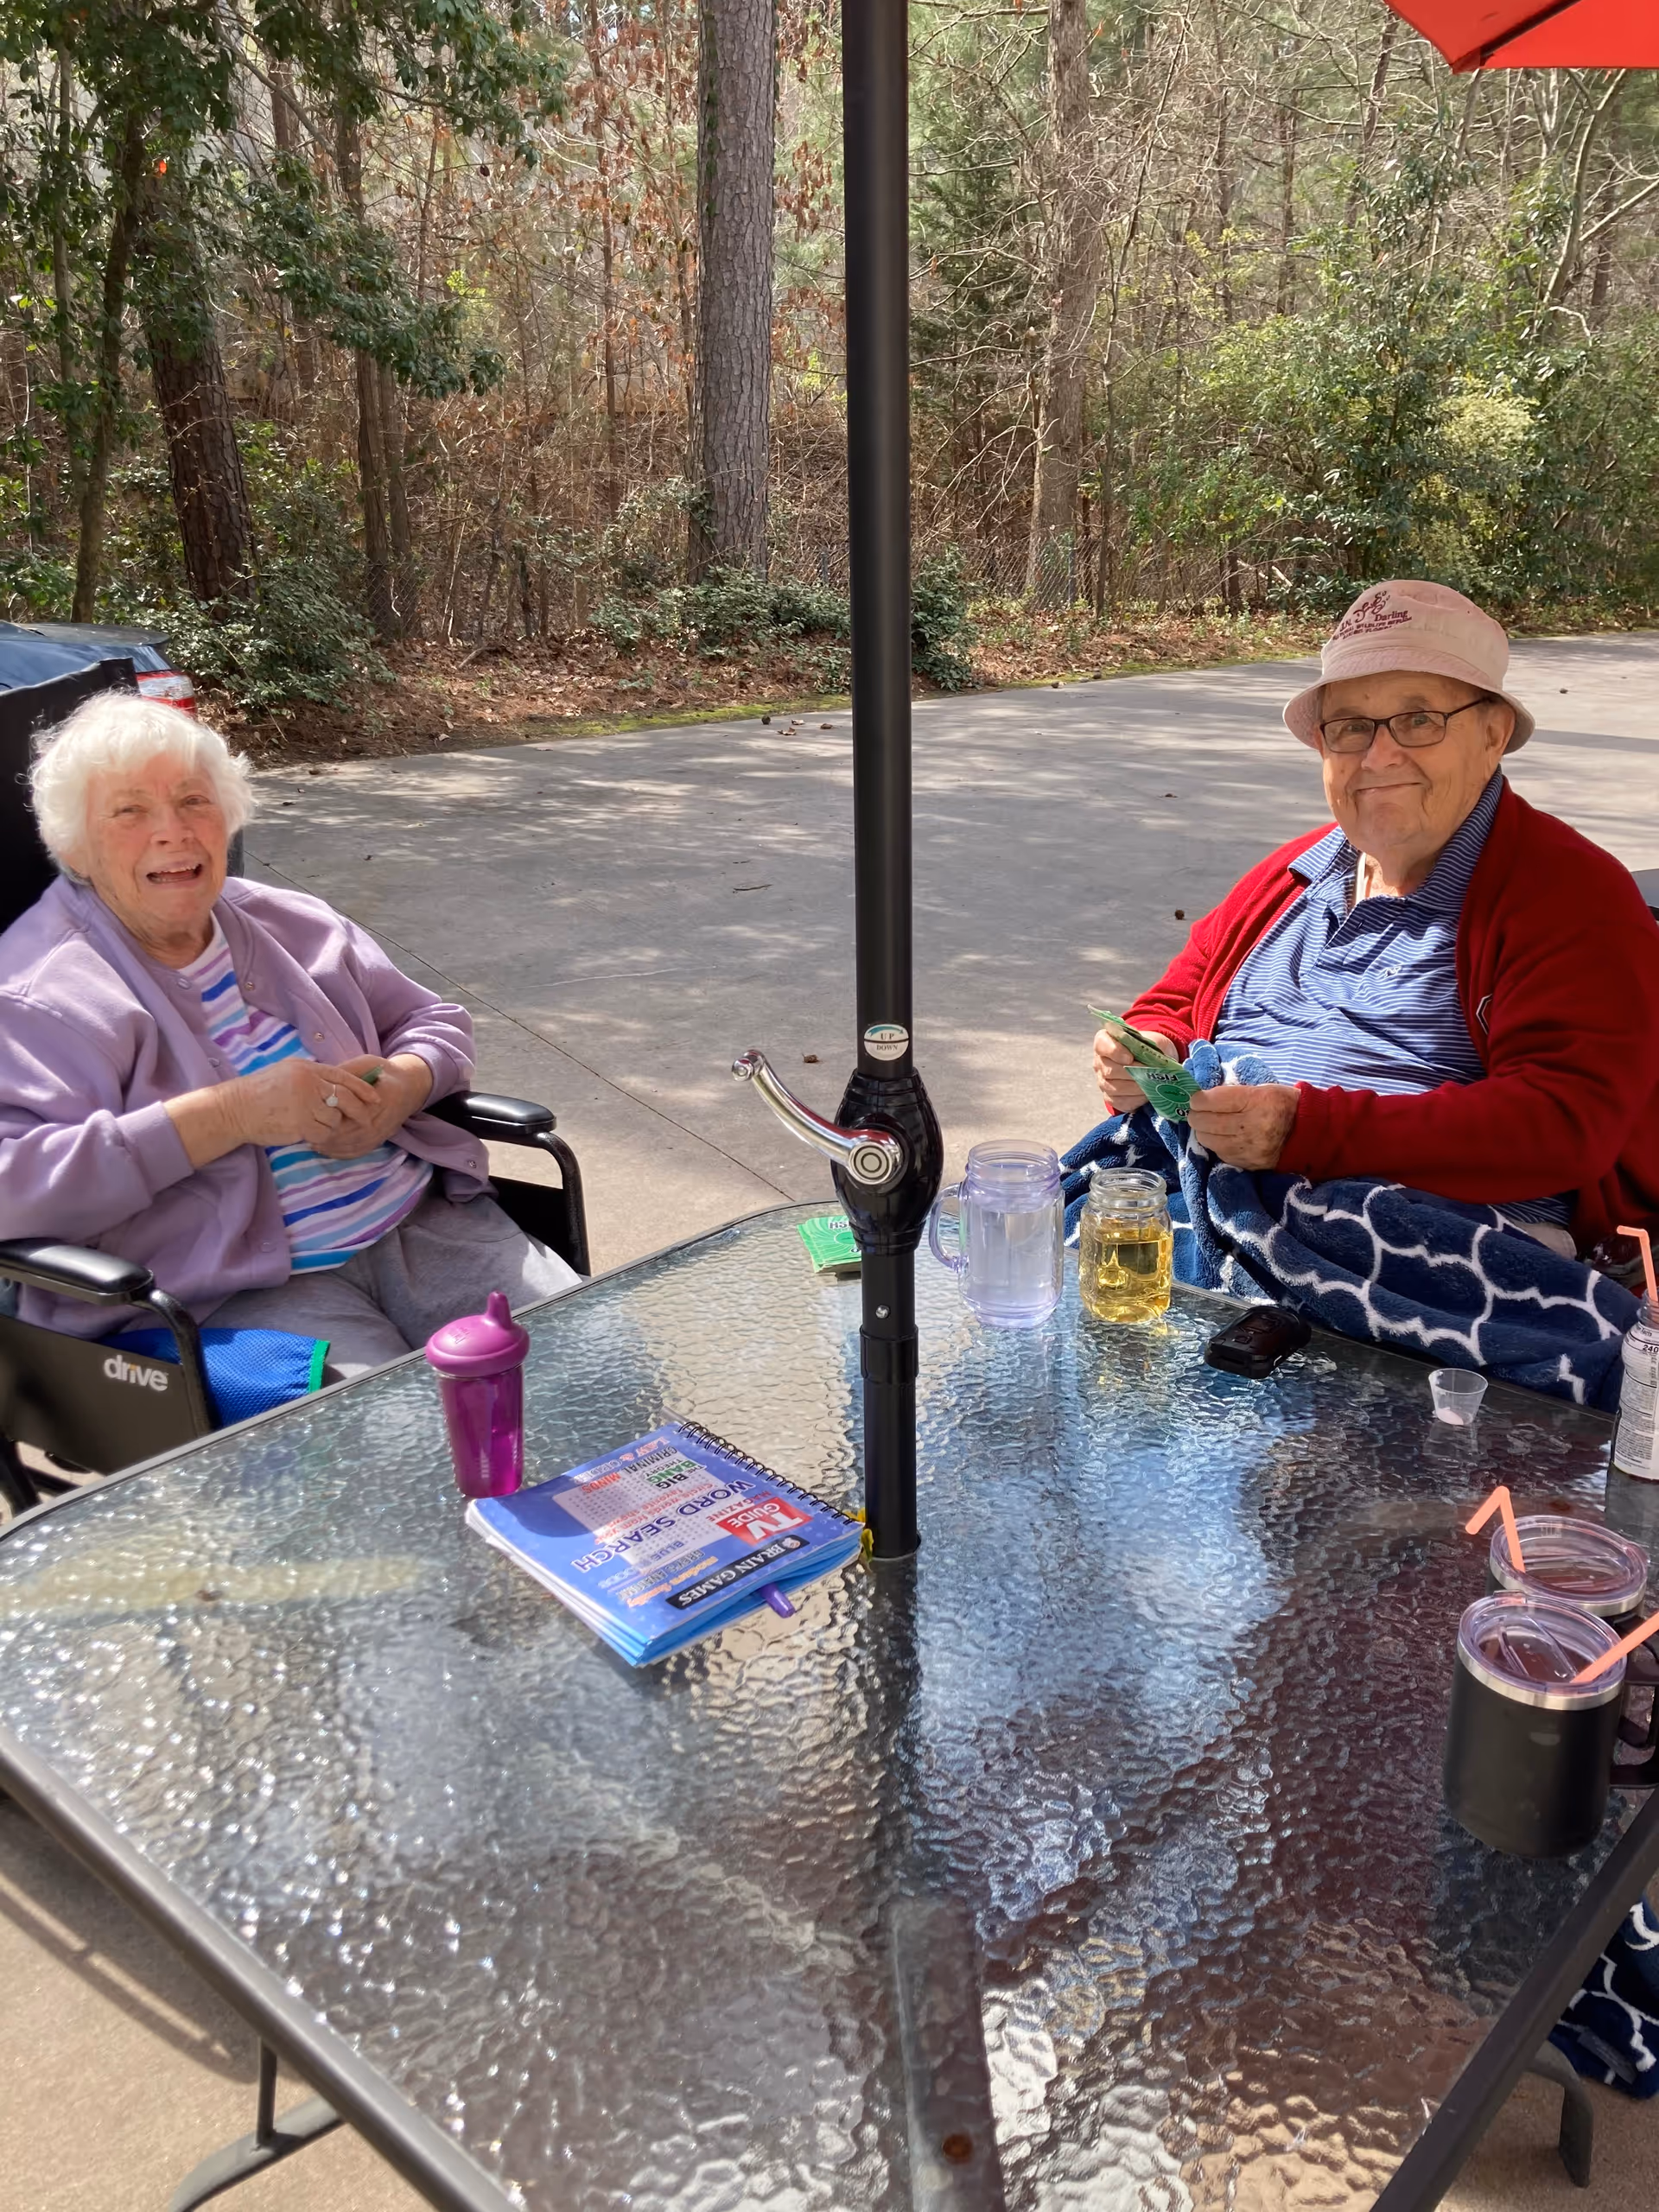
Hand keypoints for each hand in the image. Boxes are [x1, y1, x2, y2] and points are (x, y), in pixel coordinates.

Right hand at [225, 1058, 382, 1149]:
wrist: (236, 1109)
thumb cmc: (260, 1093)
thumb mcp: (287, 1073)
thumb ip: (312, 1077)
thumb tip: (338, 1084)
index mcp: (306, 1069)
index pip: (343, 1077)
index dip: (363, 1089)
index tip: (375, 1098)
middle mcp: (308, 1083)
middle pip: (345, 1098)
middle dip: (358, 1111)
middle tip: (365, 1120)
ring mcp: (304, 1104)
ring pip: (334, 1119)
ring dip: (329, 1125)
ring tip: (311, 1124)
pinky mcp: (299, 1124)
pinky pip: (322, 1134)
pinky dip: (319, 1136)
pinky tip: (306, 1133)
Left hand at [309, 1052, 433, 1159]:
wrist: (409, 1088)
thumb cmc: (384, 1073)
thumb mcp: (366, 1064)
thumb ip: (346, 1072)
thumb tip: (321, 1080)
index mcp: (376, 1101)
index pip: (347, 1115)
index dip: (326, 1116)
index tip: (309, 1111)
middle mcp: (378, 1123)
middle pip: (344, 1135)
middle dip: (322, 1133)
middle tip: (301, 1129)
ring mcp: (378, 1136)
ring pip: (347, 1146)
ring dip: (326, 1144)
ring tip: (307, 1138)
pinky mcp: (376, 1143)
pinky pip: (354, 1153)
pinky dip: (336, 1152)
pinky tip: (322, 1147)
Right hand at [1094, 1026, 1175, 1114]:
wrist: (1150, 1061)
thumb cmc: (1148, 1048)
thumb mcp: (1152, 1039)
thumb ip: (1153, 1045)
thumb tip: (1157, 1062)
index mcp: (1105, 1041)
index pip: (1102, 1044)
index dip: (1114, 1051)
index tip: (1130, 1057)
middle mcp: (1100, 1061)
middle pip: (1109, 1071)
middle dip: (1131, 1073)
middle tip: (1148, 1074)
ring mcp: (1103, 1081)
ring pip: (1115, 1088)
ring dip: (1135, 1087)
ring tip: (1151, 1085)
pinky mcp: (1111, 1097)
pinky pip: (1120, 1102)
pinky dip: (1135, 1099)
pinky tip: (1147, 1095)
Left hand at [1185, 1082, 1300, 1169]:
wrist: (1307, 1132)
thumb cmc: (1282, 1104)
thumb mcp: (1262, 1089)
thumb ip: (1233, 1092)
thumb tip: (1204, 1097)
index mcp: (1256, 1101)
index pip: (1213, 1101)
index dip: (1198, 1100)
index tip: (1195, 1099)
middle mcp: (1252, 1126)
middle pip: (1206, 1122)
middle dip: (1196, 1115)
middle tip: (1196, 1112)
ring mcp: (1249, 1147)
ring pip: (1208, 1140)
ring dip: (1203, 1131)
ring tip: (1207, 1125)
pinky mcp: (1248, 1163)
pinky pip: (1220, 1153)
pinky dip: (1216, 1144)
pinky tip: (1221, 1137)